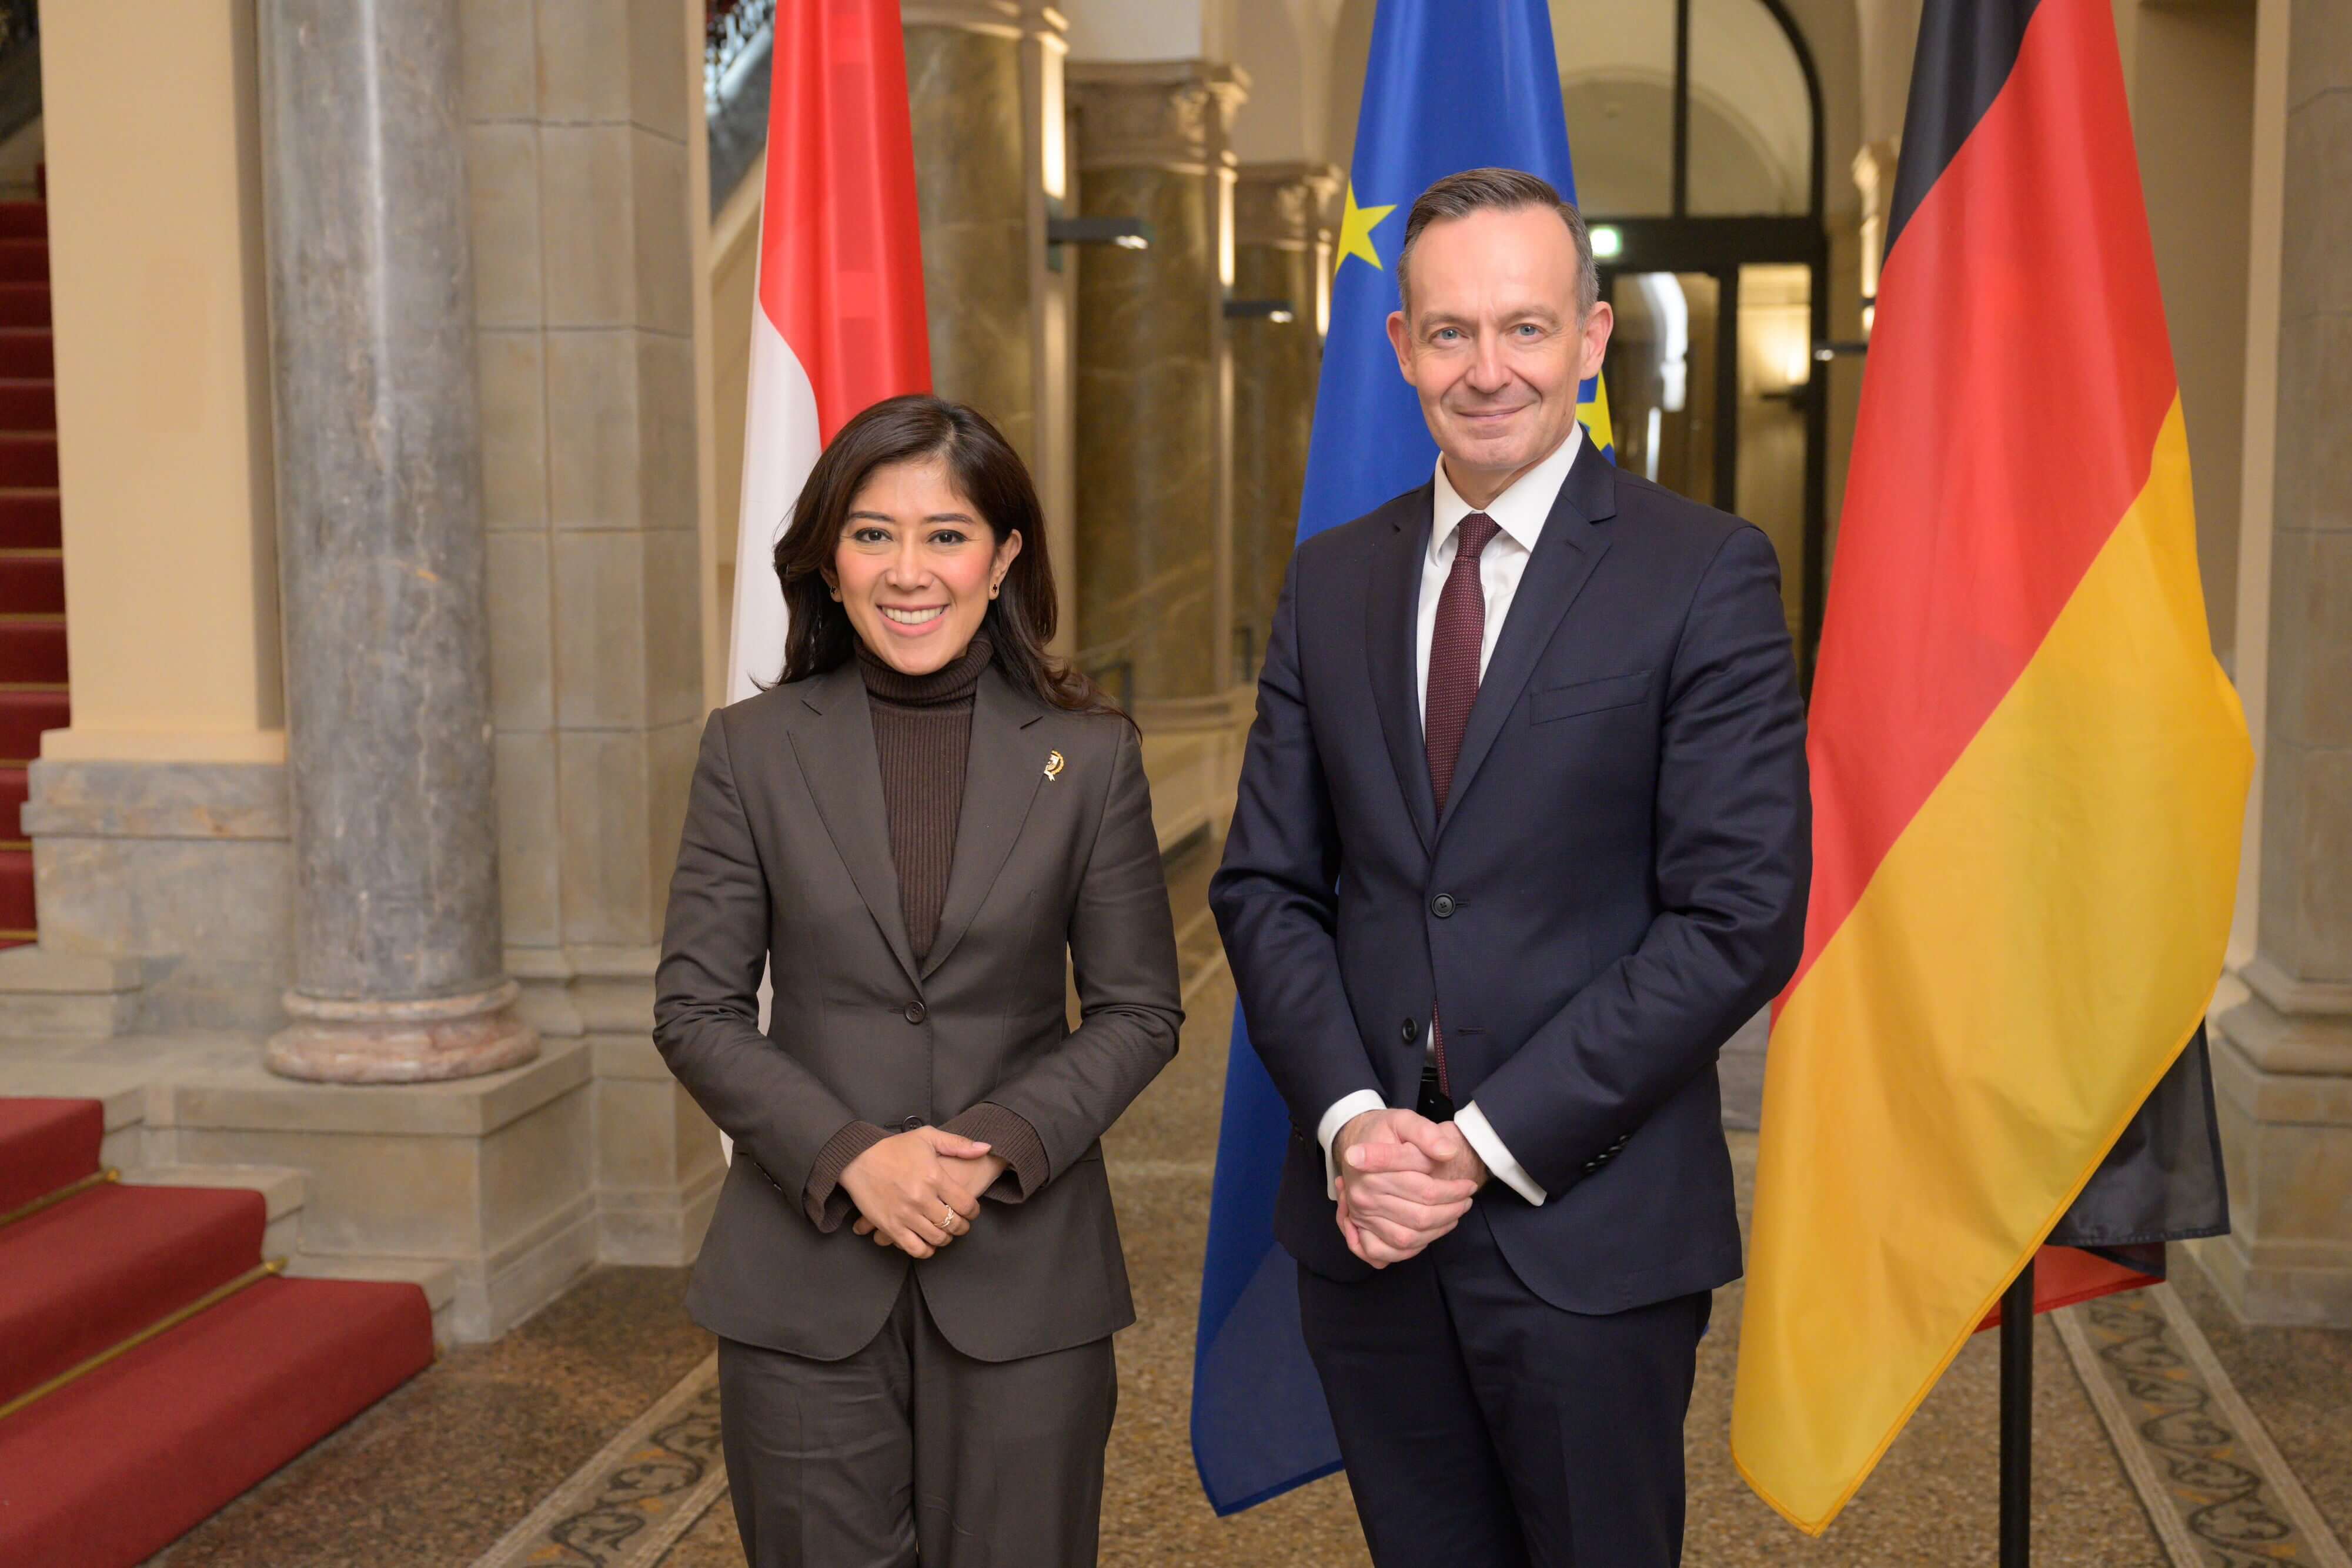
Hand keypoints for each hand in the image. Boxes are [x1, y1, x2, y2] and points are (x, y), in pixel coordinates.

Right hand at [854, 1151, 1007, 1242]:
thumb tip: (986, 1148)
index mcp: (934, 1176)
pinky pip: (915, 1249)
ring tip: (945, 1232)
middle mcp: (922, 1198)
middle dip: (961, 1226)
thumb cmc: (893, 1147)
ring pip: (937, 1239)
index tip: (971, 1211)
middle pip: (954, 1224)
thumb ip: (958, 1144)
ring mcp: (906, 1215)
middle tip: (960, 1223)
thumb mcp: (927, 1137)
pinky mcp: (890, 1227)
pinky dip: (926, 1250)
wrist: (857, 1159)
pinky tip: (928, 1243)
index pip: (966, 1204)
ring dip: (946, 1238)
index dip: (973, 1211)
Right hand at [1331, 1109, 1482, 1266]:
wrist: (1353, 1142)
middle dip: (1451, 1211)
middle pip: (1419, 1216)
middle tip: (1466, 1199)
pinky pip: (1387, 1251)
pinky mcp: (1361, 1227)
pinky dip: (1412, 1249)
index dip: (1453, 1190)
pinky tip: (1430, 1232)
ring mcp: (1361, 1215)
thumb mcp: (1404, 1120)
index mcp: (1372, 1168)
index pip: (1424, 1189)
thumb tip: (1448, 1152)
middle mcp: (1364, 1195)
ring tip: (1455, 1214)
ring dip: (1438, 1231)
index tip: (1469, 1185)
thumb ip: (1427, 1133)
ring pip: (1407, 1238)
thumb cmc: (1383, 1131)